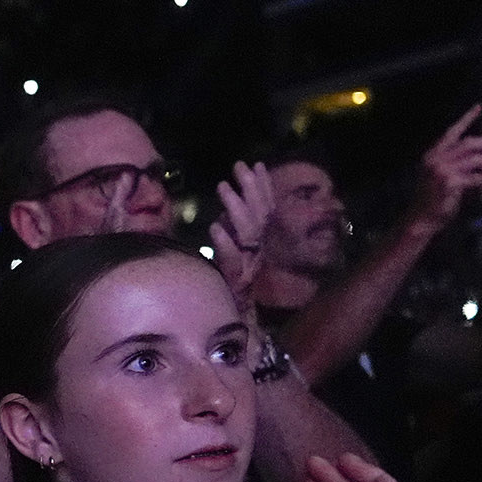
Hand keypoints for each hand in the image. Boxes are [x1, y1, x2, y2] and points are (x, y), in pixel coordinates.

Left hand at [211, 161, 272, 298]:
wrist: (236, 317)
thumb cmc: (230, 281)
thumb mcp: (233, 248)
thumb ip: (234, 227)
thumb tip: (226, 205)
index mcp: (260, 241)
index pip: (267, 208)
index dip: (264, 186)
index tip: (257, 164)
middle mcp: (258, 250)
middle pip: (260, 215)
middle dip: (251, 188)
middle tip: (239, 166)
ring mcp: (248, 263)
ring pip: (248, 232)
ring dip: (235, 207)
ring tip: (223, 187)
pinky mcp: (235, 279)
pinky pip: (232, 259)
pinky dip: (224, 242)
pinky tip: (215, 228)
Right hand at [416, 106, 481, 230]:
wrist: (421, 220)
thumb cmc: (432, 199)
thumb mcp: (438, 175)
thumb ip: (452, 162)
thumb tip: (476, 153)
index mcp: (432, 154)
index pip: (452, 131)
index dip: (466, 118)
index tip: (479, 106)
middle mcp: (436, 158)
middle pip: (471, 143)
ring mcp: (442, 170)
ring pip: (477, 160)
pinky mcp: (450, 183)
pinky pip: (476, 178)